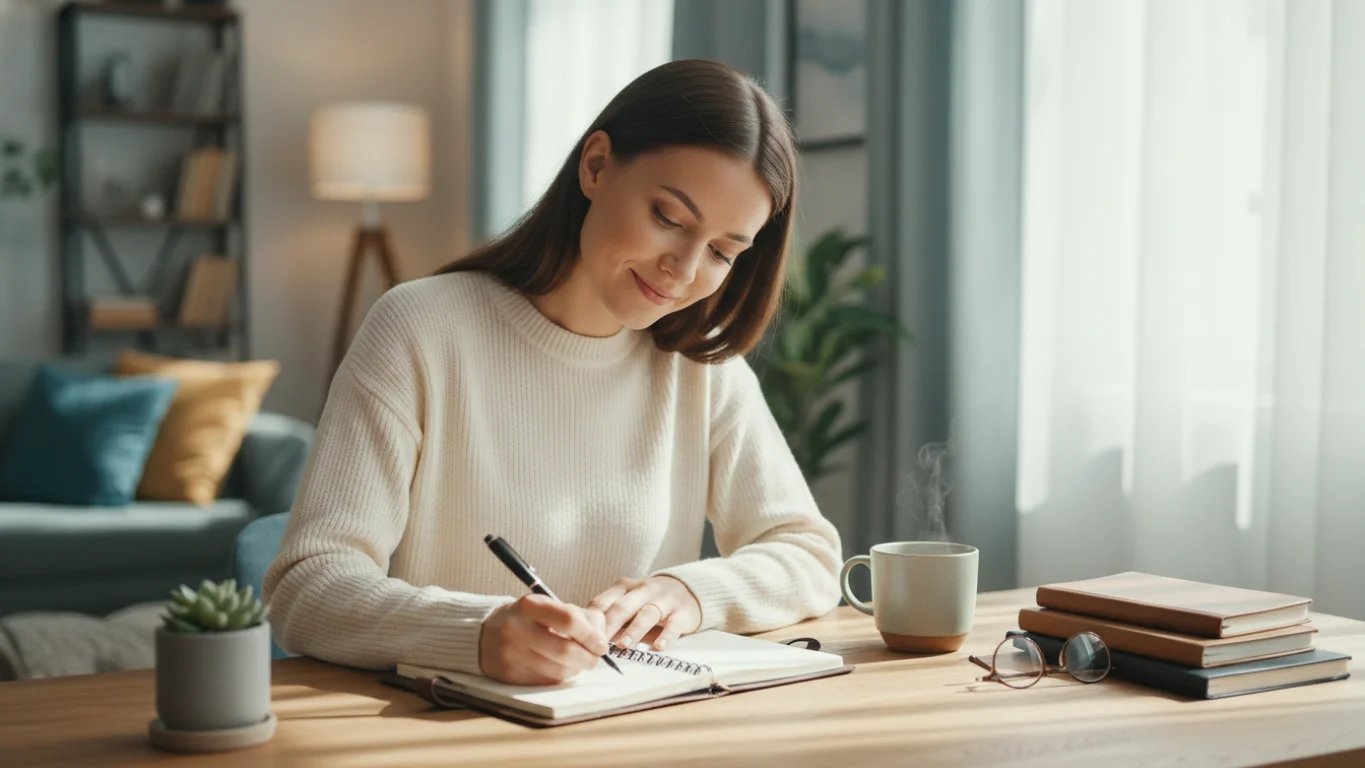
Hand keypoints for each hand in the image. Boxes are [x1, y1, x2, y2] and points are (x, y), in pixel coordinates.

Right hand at [479, 594, 609, 684]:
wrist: (484, 636)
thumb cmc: (526, 619)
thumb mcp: (547, 606)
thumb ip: (578, 617)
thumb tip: (601, 638)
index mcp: (529, 606)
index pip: (568, 620)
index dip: (591, 634)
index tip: (602, 645)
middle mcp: (517, 629)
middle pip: (566, 650)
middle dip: (588, 657)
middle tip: (596, 657)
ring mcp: (512, 655)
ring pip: (559, 670)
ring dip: (576, 668)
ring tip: (576, 660)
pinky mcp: (511, 676)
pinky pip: (548, 681)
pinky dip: (560, 676)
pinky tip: (558, 667)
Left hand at [587, 576, 701, 650]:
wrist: (688, 590)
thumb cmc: (648, 602)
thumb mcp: (628, 601)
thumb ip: (609, 616)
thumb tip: (584, 640)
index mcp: (624, 587)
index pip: (603, 601)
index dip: (591, 620)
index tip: (581, 637)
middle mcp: (643, 590)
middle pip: (623, 607)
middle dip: (609, 625)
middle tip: (598, 645)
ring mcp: (664, 600)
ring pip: (647, 614)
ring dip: (634, 630)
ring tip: (623, 646)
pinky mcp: (682, 613)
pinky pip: (674, 624)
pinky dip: (666, 636)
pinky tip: (658, 647)